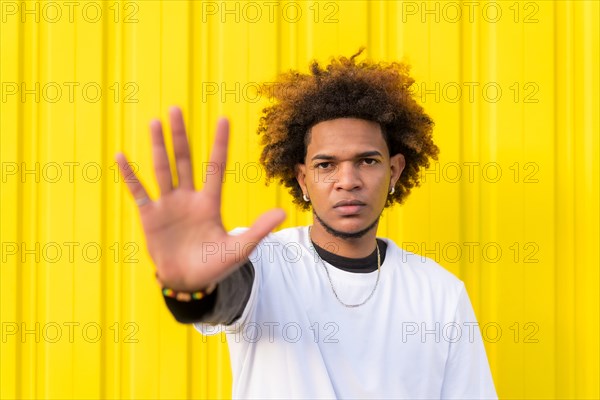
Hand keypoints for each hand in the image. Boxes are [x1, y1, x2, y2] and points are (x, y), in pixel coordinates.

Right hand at [115, 107, 285, 290]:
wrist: (188, 282)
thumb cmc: (215, 265)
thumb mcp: (239, 248)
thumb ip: (257, 230)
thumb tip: (282, 213)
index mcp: (210, 202)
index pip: (215, 166)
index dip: (219, 143)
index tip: (223, 119)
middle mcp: (188, 198)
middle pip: (184, 160)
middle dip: (179, 136)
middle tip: (175, 109)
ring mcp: (168, 205)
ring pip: (162, 169)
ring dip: (157, 146)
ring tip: (154, 122)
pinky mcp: (150, 216)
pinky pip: (139, 192)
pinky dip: (130, 176)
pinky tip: (122, 156)